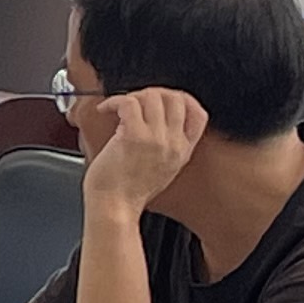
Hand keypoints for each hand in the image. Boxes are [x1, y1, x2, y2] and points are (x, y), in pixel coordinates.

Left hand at [80, 87, 203, 216]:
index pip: (198, 113)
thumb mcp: (162, 170)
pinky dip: (114, 101)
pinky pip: (129, 103)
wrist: (114, 209)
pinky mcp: (134, 137)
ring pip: (152, 96)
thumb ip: (166, 146)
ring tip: (118, 108)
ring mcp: (156, 139)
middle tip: (134, 102)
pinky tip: (106, 109)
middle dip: (152, 93)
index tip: (162, 99)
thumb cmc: (126, 193)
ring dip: (132, 96)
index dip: (181, 99)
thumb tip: (154, 120)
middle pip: (175, 98)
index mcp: (182, 151)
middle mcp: (173, 144)